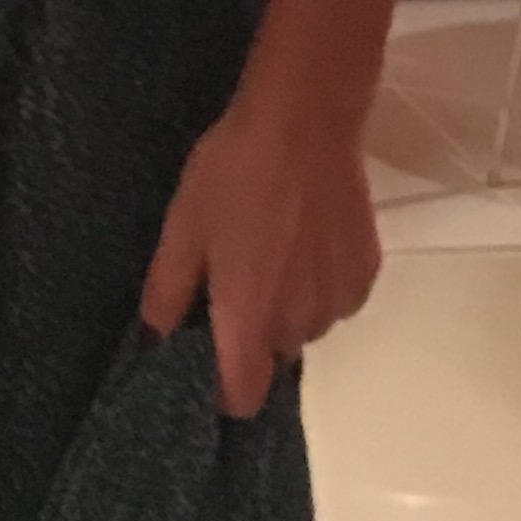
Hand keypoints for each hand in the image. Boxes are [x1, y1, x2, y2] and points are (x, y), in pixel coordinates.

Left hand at [138, 79, 379, 415]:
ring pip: (304, 326)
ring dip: (287, 305)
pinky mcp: (365, 273)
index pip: (242, 397)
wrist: (305, 123)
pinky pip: (334, 298)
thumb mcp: (182, 229)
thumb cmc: (234, 174)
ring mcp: (338, 300)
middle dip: (251, 331)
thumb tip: (155, 338)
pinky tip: (304, 236)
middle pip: (271, 355)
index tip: (208, 359)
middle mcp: (299, 323)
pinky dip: (318, 281)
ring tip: (272, 247)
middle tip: (234, 274)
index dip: (222, 389)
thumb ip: (166, 294)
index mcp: (249, 319)